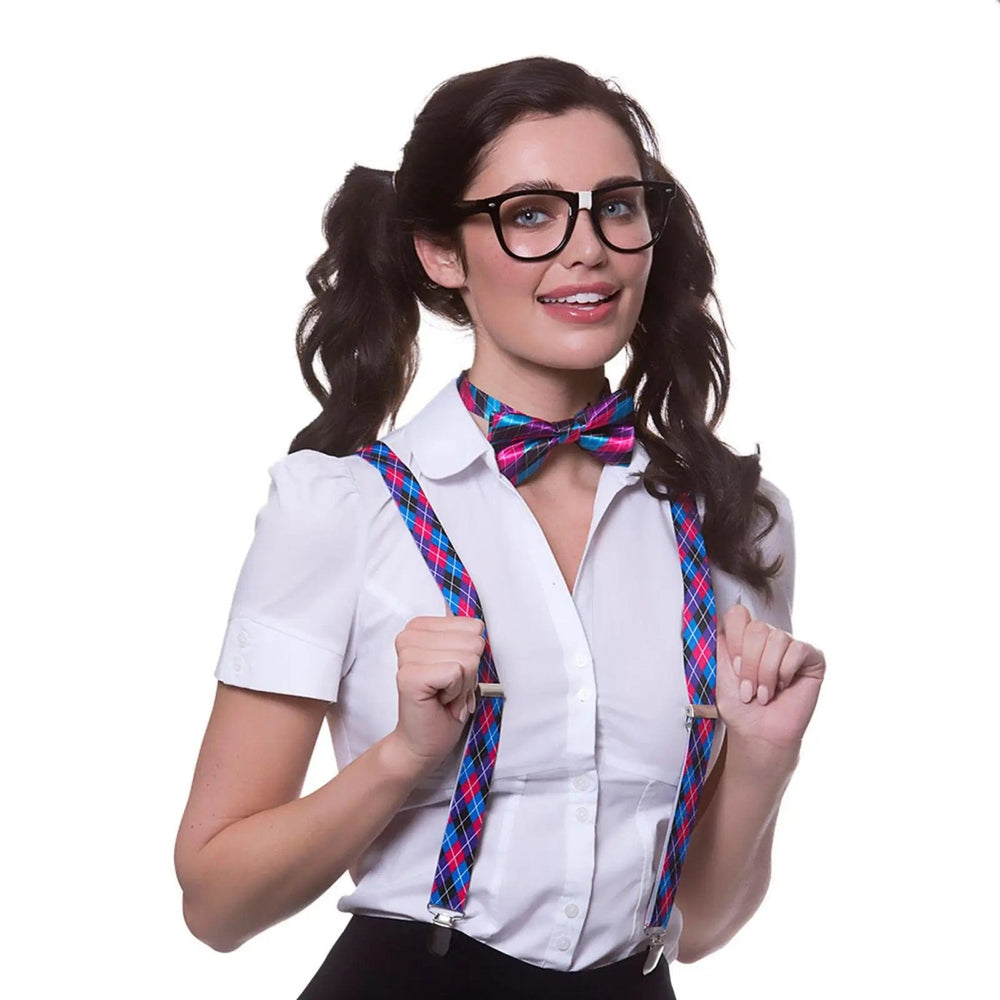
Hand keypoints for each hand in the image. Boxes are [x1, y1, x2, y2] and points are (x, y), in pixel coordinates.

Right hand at [391, 606, 484, 770]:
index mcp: (420, 627)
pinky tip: (440, 701)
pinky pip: (456, 672)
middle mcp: (408, 636)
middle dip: (469, 672)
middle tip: (450, 688)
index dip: (471, 656)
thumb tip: (479, 619)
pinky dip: (456, 693)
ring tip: (445, 695)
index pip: (474, 626)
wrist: (424, 741)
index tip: (453, 674)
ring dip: (463, 684)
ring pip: (467, 658)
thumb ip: (465, 638)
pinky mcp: (409, 676)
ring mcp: (406, 655)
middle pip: (473, 642)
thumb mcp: (461, 662)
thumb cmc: (445, 704)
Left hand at [715, 604, 824, 752]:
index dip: (735, 640)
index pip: (738, 614)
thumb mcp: (719, 671)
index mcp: (744, 637)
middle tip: (748, 689)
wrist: (759, 734)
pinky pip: (798, 649)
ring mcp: (790, 646)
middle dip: (750, 664)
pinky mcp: (812, 657)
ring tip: (764, 694)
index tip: (734, 668)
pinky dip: (786, 671)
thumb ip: (718, 643)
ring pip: (777, 638)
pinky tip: (783, 687)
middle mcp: (768, 637)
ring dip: (766, 672)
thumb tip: (715, 618)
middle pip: (757, 628)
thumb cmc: (739, 707)